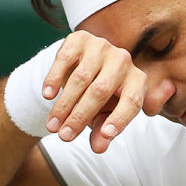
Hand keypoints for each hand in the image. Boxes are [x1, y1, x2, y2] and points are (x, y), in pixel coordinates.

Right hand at [42, 31, 145, 153]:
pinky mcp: (81, 38)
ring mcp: (102, 46)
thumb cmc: (101, 97)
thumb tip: (98, 147)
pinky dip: (54, 78)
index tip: (105, 135)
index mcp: (137, 80)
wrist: (85, 65)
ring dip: (64, 104)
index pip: (132, 101)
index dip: (119, 119)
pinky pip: (65, 59)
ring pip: (81, 78)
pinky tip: (47, 95)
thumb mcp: (105, 116)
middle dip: (80, 117)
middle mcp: (123, 60)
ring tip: (52, 126)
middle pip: (101, 91)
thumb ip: (103, 132)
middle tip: (63, 137)